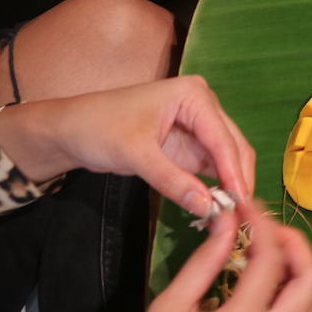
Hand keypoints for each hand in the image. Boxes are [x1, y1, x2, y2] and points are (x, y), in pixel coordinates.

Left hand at [0, 75, 255, 216]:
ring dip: (230, 185)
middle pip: (232, 146)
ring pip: (226, 158)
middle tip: (243, 215)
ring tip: (235, 215)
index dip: (235, 172)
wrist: (69, 131)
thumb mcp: (136, 154)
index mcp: (194, 96)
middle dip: (238, 179)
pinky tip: (219, 206)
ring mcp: (197, 127)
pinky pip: (210, 167)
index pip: (223, 138)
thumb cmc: (99, 129)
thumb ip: (173, 181)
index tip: (243, 204)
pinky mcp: (188, 146)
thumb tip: (208, 208)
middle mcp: (203, 107)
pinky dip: (216, 186)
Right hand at [41, 202, 311, 311]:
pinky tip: (260, 281)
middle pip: (311, 282)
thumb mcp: (167, 310)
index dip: (263, 226)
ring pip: (310, 304)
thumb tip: (227, 220)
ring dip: (297, 270)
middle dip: (295, 245)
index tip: (246, 207)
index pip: (270, 263)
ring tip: (264, 248)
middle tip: (265, 227)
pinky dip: (288, 295)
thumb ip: (204, 262)